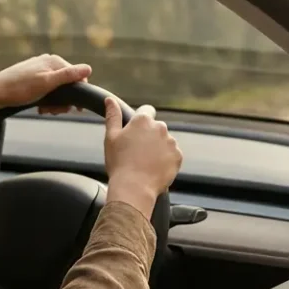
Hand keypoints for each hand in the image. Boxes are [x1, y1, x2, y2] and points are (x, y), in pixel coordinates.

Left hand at [0, 54, 91, 123]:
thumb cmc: (20, 88)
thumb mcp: (47, 82)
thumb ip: (68, 75)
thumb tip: (88, 68)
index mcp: (54, 61)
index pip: (78, 76)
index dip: (78, 93)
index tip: (74, 108)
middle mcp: (48, 63)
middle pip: (68, 84)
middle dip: (64, 100)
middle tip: (54, 111)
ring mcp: (40, 70)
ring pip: (58, 89)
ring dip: (55, 103)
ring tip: (45, 110)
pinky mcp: (33, 79)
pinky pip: (48, 90)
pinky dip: (47, 100)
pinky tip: (40, 107)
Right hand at [102, 98, 182, 219]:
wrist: (133, 188)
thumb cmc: (119, 163)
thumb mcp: (111, 137)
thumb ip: (112, 115)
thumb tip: (110, 100)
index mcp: (143, 120)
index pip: (146, 111)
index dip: (141, 121)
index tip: (136, 132)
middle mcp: (160, 127)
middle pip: (156, 127)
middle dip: (149, 136)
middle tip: (137, 152)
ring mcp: (171, 142)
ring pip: (165, 141)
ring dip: (158, 148)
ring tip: (145, 163)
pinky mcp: (178, 156)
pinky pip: (173, 155)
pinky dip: (166, 160)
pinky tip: (154, 168)